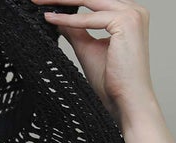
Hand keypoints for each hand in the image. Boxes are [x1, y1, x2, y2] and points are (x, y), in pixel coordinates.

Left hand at [31, 0, 156, 125]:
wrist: (126, 99)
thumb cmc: (112, 81)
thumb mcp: (87, 49)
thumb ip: (74, 31)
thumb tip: (57, 17)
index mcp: (128, 15)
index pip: (95, 1)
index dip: (70, 2)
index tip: (47, 3)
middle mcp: (134, 10)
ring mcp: (132, 13)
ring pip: (90, 1)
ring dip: (64, 2)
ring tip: (42, 3)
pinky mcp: (126, 21)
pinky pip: (89, 19)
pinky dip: (69, 20)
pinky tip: (51, 19)